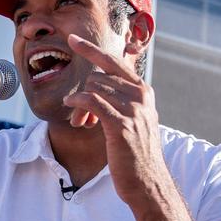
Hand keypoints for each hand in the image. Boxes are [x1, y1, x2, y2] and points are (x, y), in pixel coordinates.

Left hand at [63, 34, 168, 206]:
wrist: (147, 181)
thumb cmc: (135, 151)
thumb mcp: (134, 118)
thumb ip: (121, 98)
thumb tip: (98, 84)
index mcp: (143, 91)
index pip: (114, 61)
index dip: (90, 49)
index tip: (72, 39)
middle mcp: (140, 96)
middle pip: (97, 77)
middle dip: (84, 92)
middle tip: (81, 116)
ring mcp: (132, 109)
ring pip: (92, 89)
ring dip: (79, 104)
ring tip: (81, 122)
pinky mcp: (121, 125)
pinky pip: (91, 101)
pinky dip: (78, 103)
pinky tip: (72, 109)